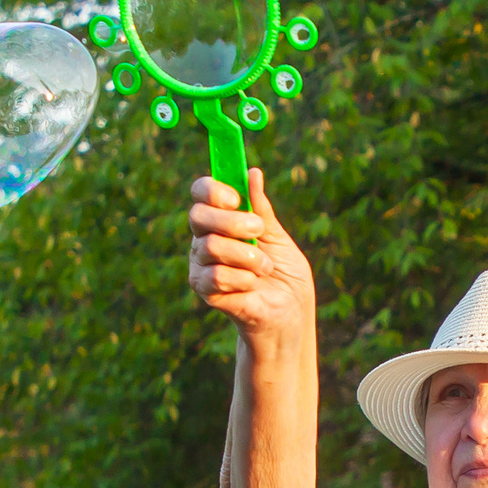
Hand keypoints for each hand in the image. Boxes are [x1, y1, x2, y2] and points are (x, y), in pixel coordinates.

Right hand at [188, 169, 315, 351]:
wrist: (289, 313)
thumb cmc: (284, 275)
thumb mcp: (277, 236)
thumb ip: (261, 208)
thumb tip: (252, 173)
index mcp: (221, 219)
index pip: (201, 193)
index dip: (213, 190)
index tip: (236, 197)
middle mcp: (205, 239)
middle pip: (198, 215)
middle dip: (233, 221)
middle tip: (257, 231)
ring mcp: (201, 265)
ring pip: (210, 246)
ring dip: (247, 256)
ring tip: (265, 268)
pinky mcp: (205, 290)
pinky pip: (216, 276)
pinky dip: (243, 279)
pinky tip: (253, 286)